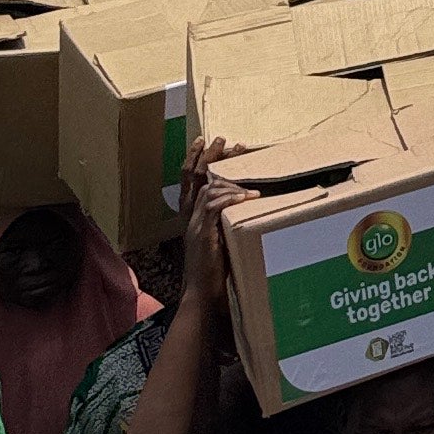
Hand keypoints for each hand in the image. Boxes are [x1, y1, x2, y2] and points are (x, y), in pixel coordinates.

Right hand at [180, 139, 234, 306]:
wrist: (201, 294)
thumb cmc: (213, 270)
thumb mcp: (217, 239)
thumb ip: (224, 221)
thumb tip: (245, 204)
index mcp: (190, 218)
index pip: (188, 182)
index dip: (193, 160)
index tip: (202, 142)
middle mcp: (189, 219)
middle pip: (193, 179)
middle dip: (206, 156)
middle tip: (221, 139)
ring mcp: (195, 226)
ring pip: (206, 190)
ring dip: (225, 176)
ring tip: (240, 162)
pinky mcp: (204, 235)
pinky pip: (213, 209)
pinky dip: (229, 199)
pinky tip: (246, 196)